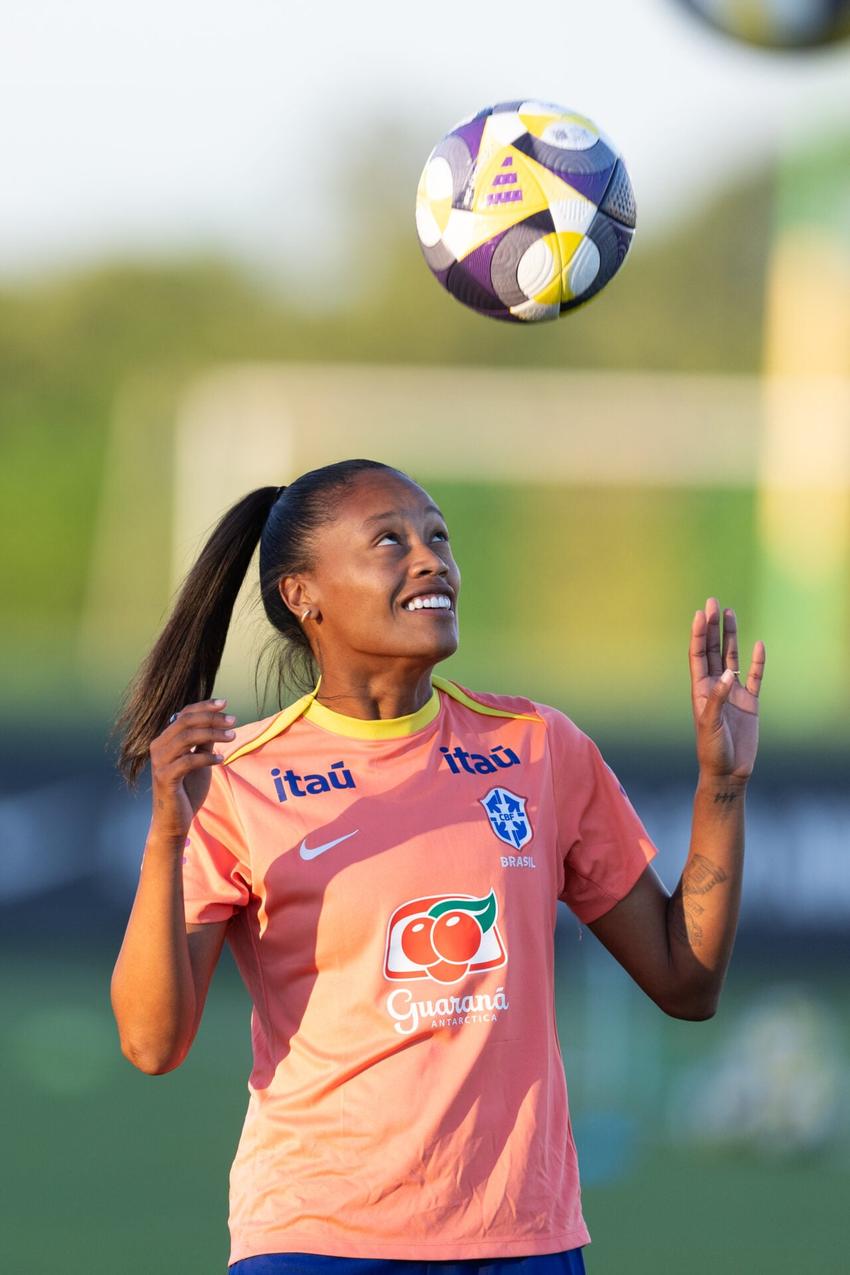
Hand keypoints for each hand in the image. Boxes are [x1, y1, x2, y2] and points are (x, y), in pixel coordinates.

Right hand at [148, 699, 235, 839]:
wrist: (174, 821)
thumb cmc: (187, 791)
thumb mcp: (199, 762)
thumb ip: (204, 743)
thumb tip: (218, 722)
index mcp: (165, 740)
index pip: (183, 714)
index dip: (204, 706)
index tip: (225, 703)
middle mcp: (158, 747)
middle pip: (185, 721)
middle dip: (211, 718)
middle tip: (233, 721)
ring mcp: (160, 762)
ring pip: (187, 737)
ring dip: (213, 734)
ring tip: (233, 737)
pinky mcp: (165, 777)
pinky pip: (188, 760)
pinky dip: (207, 757)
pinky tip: (221, 759)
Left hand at [689, 599, 764, 781]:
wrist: (728, 771)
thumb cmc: (712, 750)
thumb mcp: (711, 723)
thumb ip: (718, 698)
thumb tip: (728, 675)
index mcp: (700, 689)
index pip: (698, 655)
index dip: (699, 634)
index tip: (700, 613)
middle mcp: (716, 686)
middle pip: (714, 650)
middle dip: (714, 627)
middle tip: (714, 602)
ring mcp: (734, 693)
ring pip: (732, 658)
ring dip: (732, 637)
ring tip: (731, 613)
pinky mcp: (750, 702)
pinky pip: (755, 677)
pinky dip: (756, 662)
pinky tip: (758, 645)